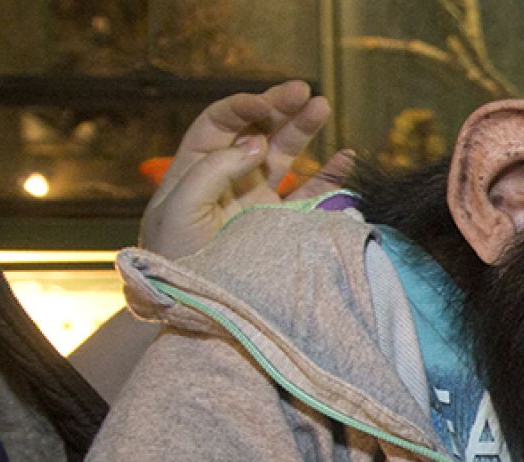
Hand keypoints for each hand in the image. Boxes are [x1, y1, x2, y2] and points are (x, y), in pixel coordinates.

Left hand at [141, 80, 350, 258]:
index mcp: (196, 167)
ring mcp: (258, 199)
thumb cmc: (178, 259)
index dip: (243, 107)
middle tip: (302, 91)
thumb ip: (215, 170)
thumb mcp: (180, 209)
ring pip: (285, 154)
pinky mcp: (282, 224)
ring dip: (304, 129)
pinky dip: (330, 177)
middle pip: (256, 130)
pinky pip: (311, 195)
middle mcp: (229, 177)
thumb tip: (257, 142)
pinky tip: (345, 157)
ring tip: (322, 106)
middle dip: (279, 107)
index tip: (265, 105)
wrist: (199, 309)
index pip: (221, 123)